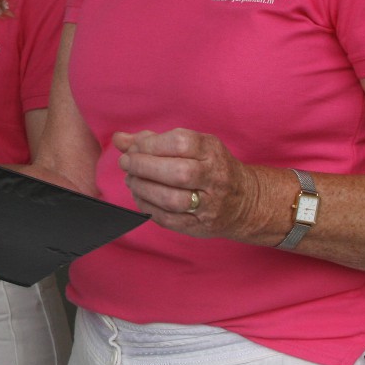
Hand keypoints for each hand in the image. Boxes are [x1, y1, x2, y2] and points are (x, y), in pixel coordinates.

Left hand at [112, 128, 264, 239]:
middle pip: (178, 172)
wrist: (245, 202)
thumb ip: (153, 141)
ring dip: (143, 189)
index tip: (135, 147)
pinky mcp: (201, 226)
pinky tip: (140, 197)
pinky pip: (170, 220)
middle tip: (126, 163)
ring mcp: (211, 204)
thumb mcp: (190, 147)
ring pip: (173, 199)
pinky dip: (148, 208)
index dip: (152, 144)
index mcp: (212, 151)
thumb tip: (119, 139)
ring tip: (132, 181)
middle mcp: (215, 177)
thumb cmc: (208, 167)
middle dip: (144, 166)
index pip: (181, 143)